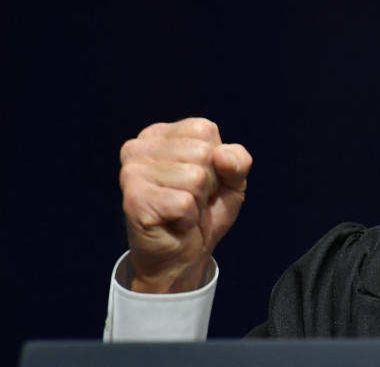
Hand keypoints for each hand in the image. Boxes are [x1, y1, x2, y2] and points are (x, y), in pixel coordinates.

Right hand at [119, 118, 252, 292]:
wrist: (183, 258)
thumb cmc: (204, 212)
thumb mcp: (232, 180)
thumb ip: (238, 160)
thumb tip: (221, 155)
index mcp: (160, 134)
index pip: (205, 130)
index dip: (216, 160)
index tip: (201, 180)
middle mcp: (138, 147)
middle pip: (202, 153)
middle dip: (209, 183)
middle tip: (191, 200)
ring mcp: (132, 173)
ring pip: (195, 177)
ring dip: (198, 202)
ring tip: (181, 211)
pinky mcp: (134, 200)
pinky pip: (184, 203)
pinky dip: (188, 218)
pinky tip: (174, 223)